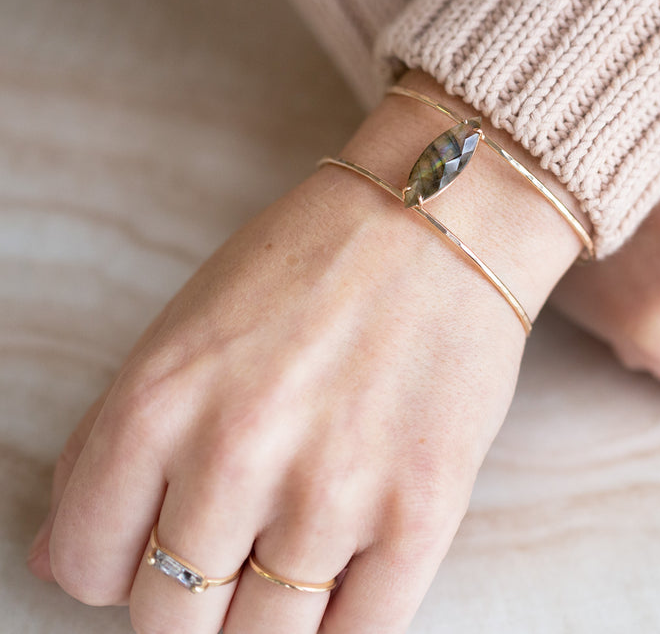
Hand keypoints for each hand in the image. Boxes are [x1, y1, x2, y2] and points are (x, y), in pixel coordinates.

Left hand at [26, 71, 582, 631]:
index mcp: (156, 405)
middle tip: (235, 555)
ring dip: (269, 615)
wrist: (439, 221)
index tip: (161, 547)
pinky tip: (346, 576)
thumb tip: (64, 563)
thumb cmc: (308, 269)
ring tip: (297, 553)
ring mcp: (334, 489)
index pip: (89, 571)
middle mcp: (236, 455)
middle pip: (172, 622)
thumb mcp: (180, 332)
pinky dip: (341, 626)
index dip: (120, 570)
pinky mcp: (422, 510)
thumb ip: (106, 450)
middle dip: (195, 602)